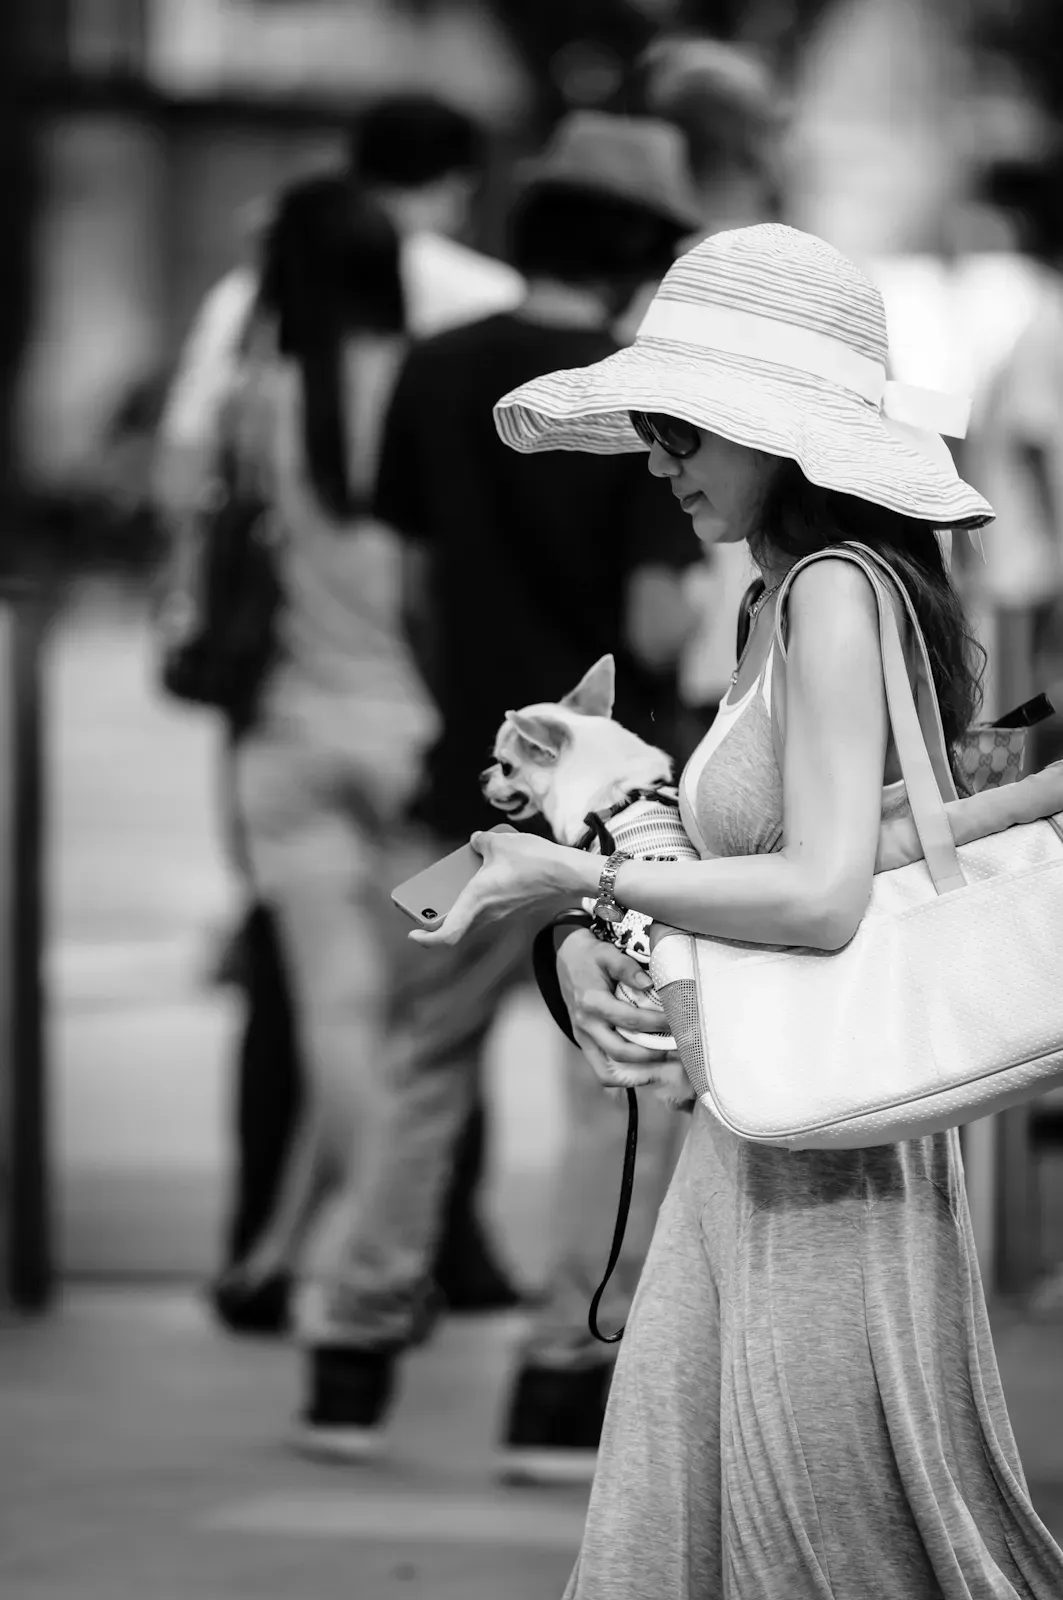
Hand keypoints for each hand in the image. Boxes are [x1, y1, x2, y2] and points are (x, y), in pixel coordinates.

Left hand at [409, 829, 593, 947]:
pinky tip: (486, 874)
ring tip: (453, 883)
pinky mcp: (517, 910)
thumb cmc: (534, 860)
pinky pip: (491, 909)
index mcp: (476, 901)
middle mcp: (488, 914)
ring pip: (474, 917)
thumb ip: (481, 840)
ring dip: (461, 906)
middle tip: (427, 905)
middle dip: (439, 918)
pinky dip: (481, 899)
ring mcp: (504, 915)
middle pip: (457, 927)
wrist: (569, 874)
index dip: (427, 939)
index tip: (413, 933)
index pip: (446, 935)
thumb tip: (475, 841)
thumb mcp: (500, 841)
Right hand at [556, 928, 673, 1088]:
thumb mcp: (607, 954)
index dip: (657, 1024)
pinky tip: (647, 1071)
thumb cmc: (590, 957)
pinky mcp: (585, 1044)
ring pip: (609, 1070)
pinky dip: (624, 1077)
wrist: (566, 960)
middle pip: (621, 1051)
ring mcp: (583, 1038)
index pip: (630, 1020)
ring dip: (638, 1072)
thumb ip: (627, 968)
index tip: (677, 1022)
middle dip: (652, 1054)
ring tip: (665, 1066)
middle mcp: (585, 1025)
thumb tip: (649, 984)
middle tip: (677, 1049)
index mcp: (591, 1002)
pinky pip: (602, 1071)